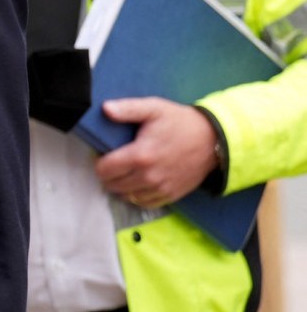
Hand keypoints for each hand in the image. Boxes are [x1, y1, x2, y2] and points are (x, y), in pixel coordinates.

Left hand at [95, 97, 219, 207]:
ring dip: (120, 186)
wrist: (213, 140)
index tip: (103, 154)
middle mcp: (149, 177)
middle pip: (112, 185)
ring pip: (127, 196)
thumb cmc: (180, 122)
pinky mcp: (171, 195)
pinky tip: (137, 183)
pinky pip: (144, 203)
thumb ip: (127, 109)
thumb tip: (105, 109)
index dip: (99, 161)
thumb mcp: (153, 108)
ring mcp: (161, 188)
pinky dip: (136, 196)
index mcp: (140, 156)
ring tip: (123, 172)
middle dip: (107, 174)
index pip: (104, 170)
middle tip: (113, 163)